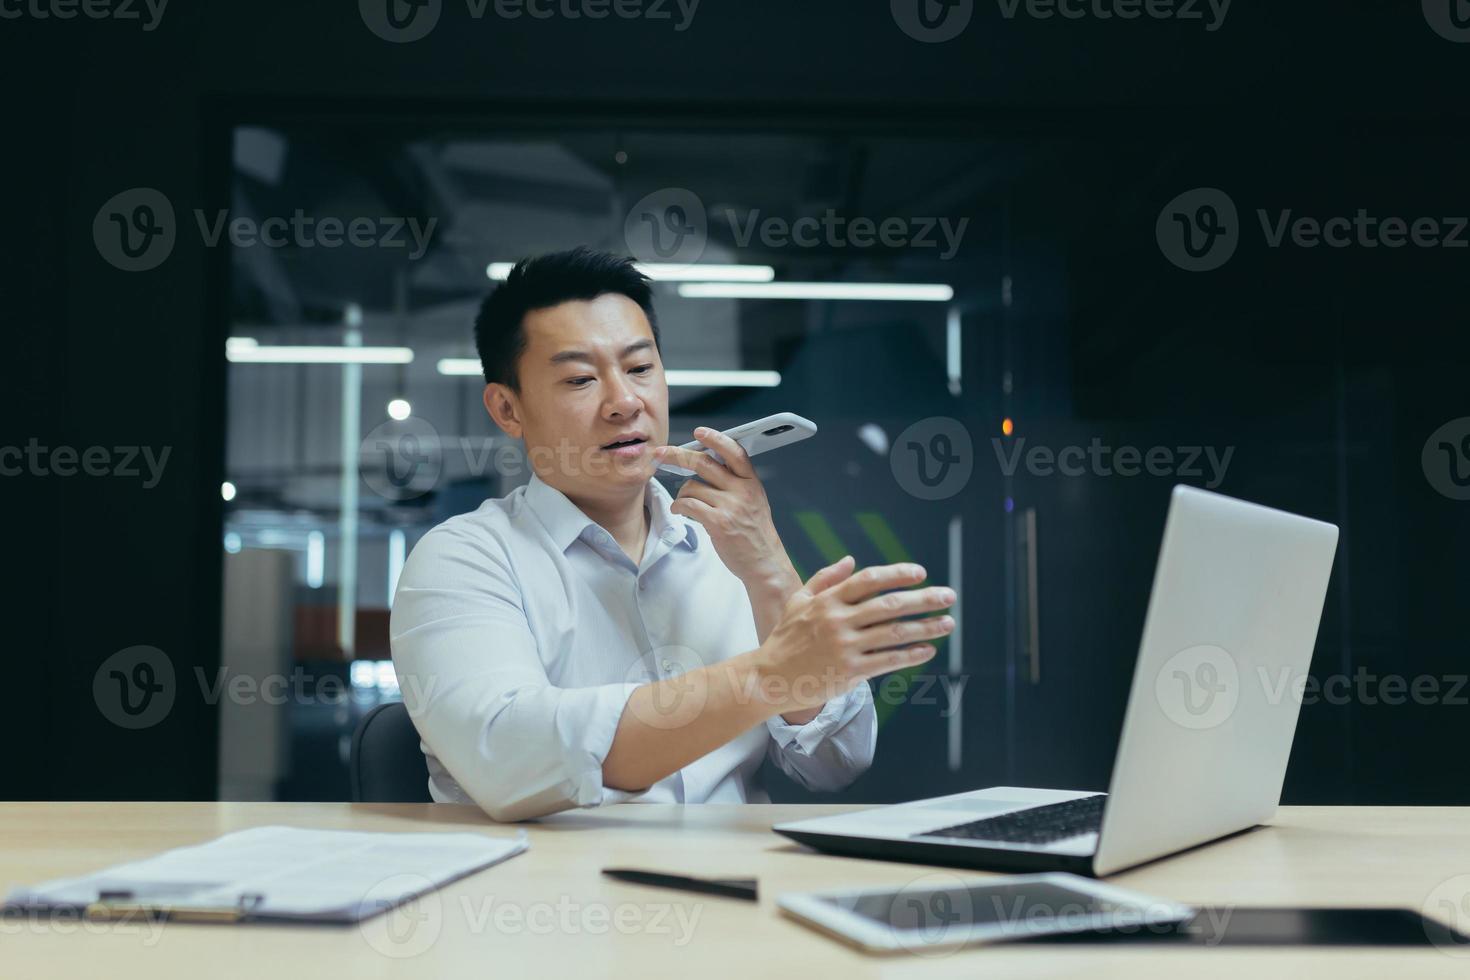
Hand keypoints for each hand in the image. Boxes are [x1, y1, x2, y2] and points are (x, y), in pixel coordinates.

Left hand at [655, 427, 796, 594]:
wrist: (765, 562)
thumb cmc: (755, 533)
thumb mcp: (754, 501)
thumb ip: (735, 483)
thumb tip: (706, 465)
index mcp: (751, 482)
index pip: (734, 451)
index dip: (716, 439)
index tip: (699, 432)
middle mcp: (742, 490)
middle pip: (704, 463)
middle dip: (677, 455)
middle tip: (661, 454)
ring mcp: (731, 506)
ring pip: (692, 486)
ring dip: (681, 494)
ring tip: (684, 503)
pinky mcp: (719, 523)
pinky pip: (689, 504)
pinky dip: (679, 506)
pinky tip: (680, 510)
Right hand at [749, 557, 956, 713]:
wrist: (770, 677)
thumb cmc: (785, 638)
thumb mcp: (798, 601)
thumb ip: (825, 578)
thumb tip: (851, 560)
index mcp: (828, 600)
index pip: (869, 580)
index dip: (896, 574)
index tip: (921, 573)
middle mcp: (839, 621)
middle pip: (889, 605)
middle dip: (924, 599)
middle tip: (949, 596)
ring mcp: (845, 646)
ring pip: (894, 633)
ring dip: (925, 627)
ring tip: (947, 623)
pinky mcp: (850, 671)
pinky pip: (888, 660)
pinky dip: (910, 654)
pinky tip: (927, 650)